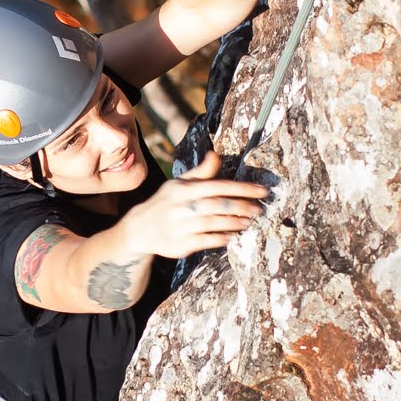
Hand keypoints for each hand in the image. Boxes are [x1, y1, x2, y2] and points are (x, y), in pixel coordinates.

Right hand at [118, 151, 269, 259]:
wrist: (139, 229)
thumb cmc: (166, 203)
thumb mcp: (179, 184)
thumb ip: (201, 173)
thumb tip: (216, 155)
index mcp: (184, 189)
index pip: (218, 186)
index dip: (242, 188)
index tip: (262, 191)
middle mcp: (181, 207)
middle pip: (218, 205)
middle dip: (242, 206)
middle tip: (259, 209)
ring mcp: (180, 227)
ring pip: (213, 223)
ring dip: (234, 223)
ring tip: (249, 222)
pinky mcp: (180, 245)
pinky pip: (205, 241)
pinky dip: (221, 239)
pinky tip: (232, 236)